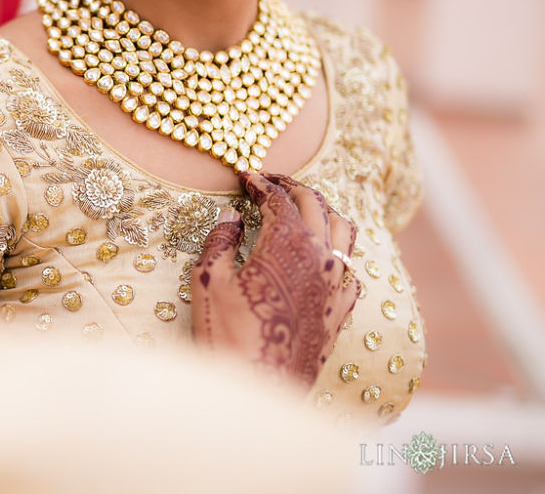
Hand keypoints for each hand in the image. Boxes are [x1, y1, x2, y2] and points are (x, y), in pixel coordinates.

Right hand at [191, 171, 358, 387]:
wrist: (258, 389)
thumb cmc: (227, 334)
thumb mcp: (210, 280)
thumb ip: (221, 240)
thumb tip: (231, 215)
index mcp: (288, 243)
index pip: (278, 198)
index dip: (260, 183)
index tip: (245, 175)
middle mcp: (321, 256)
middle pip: (315, 205)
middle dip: (292, 186)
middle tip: (271, 181)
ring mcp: (337, 284)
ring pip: (344, 230)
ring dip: (323, 210)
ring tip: (303, 206)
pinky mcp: (341, 309)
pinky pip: (352, 267)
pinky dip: (339, 248)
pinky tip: (324, 253)